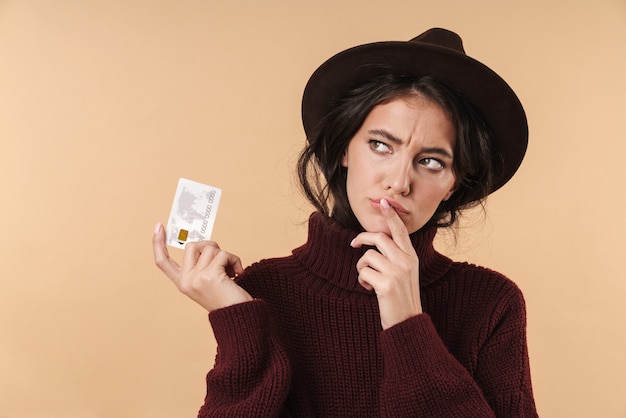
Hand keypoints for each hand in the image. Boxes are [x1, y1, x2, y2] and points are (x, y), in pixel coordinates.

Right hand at [152, 222, 252, 311]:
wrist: (239, 317)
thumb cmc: (228, 298)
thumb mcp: (207, 281)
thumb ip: (201, 265)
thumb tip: (205, 244)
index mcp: (182, 283)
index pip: (163, 262)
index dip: (158, 243)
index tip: (159, 226)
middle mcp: (186, 281)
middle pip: (192, 245)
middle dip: (211, 246)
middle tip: (222, 261)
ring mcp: (196, 278)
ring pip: (210, 248)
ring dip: (226, 256)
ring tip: (232, 272)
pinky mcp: (210, 276)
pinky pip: (223, 254)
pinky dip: (235, 260)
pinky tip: (237, 274)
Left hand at [350, 199, 422, 328]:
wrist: (407, 322)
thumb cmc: (401, 297)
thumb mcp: (405, 273)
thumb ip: (396, 257)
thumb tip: (376, 241)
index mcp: (411, 257)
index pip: (400, 231)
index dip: (391, 215)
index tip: (383, 202)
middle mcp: (406, 261)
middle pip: (379, 238)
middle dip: (362, 238)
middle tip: (353, 244)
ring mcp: (397, 272)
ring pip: (367, 256)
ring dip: (362, 268)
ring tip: (368, 280)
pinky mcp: (386, 283)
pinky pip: (363, 272)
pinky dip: (362, 281)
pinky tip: (370, 290)